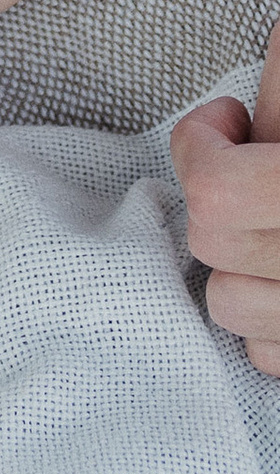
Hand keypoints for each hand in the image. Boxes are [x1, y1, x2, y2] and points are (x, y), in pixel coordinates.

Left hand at [171, 32, 279, 373]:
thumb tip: (238, 134)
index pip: (218, 192)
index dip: (201, 144)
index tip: (229, 120)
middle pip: (215, 242)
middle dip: (218, 193)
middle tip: (250, 161)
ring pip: (232, 305)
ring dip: (236, 259)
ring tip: (273, 220)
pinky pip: (271, 353)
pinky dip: (269, 316)